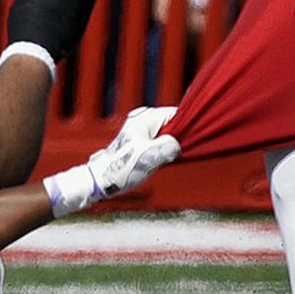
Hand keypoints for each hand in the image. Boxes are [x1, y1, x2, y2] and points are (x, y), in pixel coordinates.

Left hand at [44, 106, 179, 216]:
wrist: (102, 180)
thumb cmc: (121, 168)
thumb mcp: (151, 157)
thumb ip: (170, 146)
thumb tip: (180, 143)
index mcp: (146, 118)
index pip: (177, 113)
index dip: (188, 127)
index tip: (192, 140)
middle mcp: (144, 119)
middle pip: (173, 124)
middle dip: (179, 138)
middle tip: (176, 153)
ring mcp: (142, 129)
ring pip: (168, 134)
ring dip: (171, 146)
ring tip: (164, 159)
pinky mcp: (141, 141)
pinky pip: (160, 141)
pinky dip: (164, 150)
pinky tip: (161, 161)